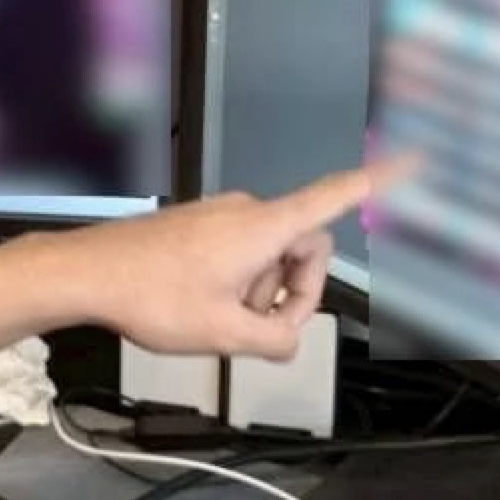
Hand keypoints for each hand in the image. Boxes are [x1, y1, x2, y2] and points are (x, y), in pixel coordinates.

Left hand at [65, 164, 401, 360]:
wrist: (85, 274)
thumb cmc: (148, 296)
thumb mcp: (224, 335)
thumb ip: (274, 341)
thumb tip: (289, 340)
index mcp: (263, 227)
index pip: (333, 197)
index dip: (378, 181)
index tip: (414, 159)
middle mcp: (246, 211)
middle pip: (305, 246)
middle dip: (296, 289)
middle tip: (264, 328)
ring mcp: (221, 215)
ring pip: (270, 254)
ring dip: (262, 290)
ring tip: (220, 318)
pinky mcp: (200, 225)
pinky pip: (241, 251)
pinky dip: (238, 281)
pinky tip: (203, 306)